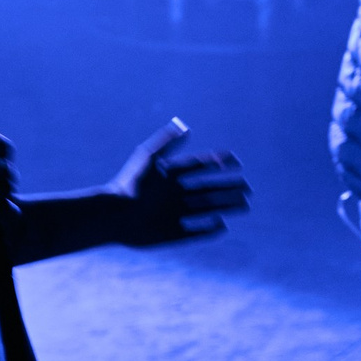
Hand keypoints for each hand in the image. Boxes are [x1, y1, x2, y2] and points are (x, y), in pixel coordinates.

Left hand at [110, 119, 249, 245]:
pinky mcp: (170, 234)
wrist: (113, 215)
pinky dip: (209, 229)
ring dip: (226, 206)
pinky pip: (195, 232)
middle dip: (228, 187)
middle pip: (208, 189)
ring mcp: (174, 214)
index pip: (199, 165)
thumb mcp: (148, 158)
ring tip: (245, 204)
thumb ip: (166, 142)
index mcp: (170, 175)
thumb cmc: (130, 185)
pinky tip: (223, 225)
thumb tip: (186, 126)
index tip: (235, 160)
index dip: (218, 162)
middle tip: (248, 187)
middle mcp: (174, 194)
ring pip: (206, 209)